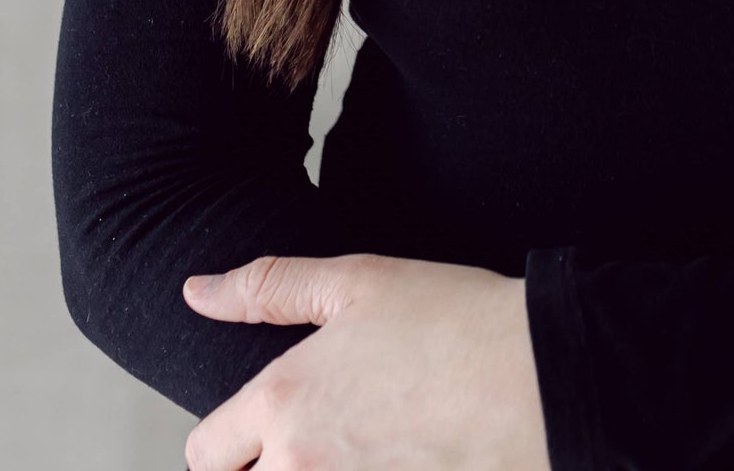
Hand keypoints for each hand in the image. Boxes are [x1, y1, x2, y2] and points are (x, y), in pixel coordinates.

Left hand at [180, 250, 550, 470]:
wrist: (538, 378)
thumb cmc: (454, 321)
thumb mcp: (359, 282)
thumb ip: (267, 287)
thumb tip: (195, 290)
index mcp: (283, 400)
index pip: (206, 452)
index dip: (227, 442)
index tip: (259, 429)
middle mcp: (301, 465)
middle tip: (314, 442)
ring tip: (350, 453)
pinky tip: (390, 463)